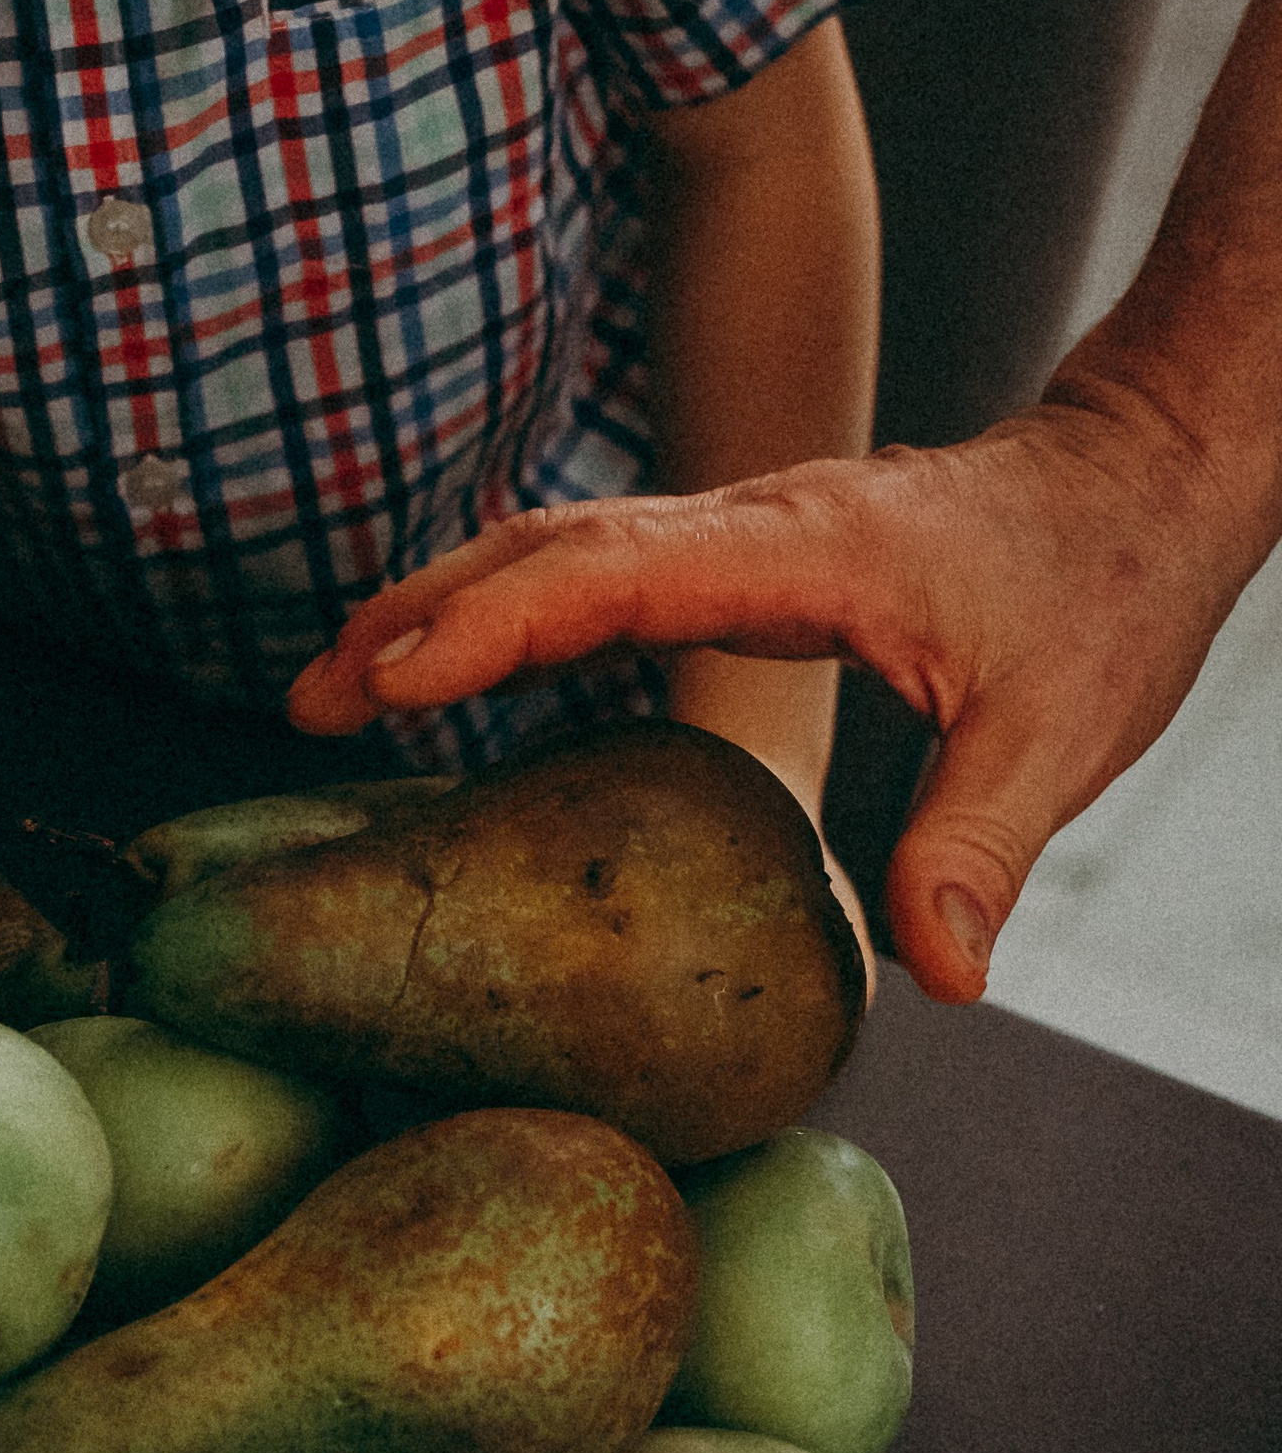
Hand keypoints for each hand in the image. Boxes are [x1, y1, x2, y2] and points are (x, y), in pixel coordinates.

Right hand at [288, 382, 1256, 1002]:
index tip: (392, 676)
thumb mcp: (1064, 726)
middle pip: (541, 549)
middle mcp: (746, 526)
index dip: (491, 624)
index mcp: (803, 552)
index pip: (610, 575)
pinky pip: (586, 567)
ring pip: (550, 547)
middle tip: (308, 697)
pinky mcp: (735, 554)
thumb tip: (941, 979)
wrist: (1144, 473)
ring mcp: (733, 533)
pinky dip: (499, 605)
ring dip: (437, 605)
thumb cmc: (1105, 580)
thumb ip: (982, 843)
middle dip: (415, 617)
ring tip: (335, 681)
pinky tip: (453, 659)